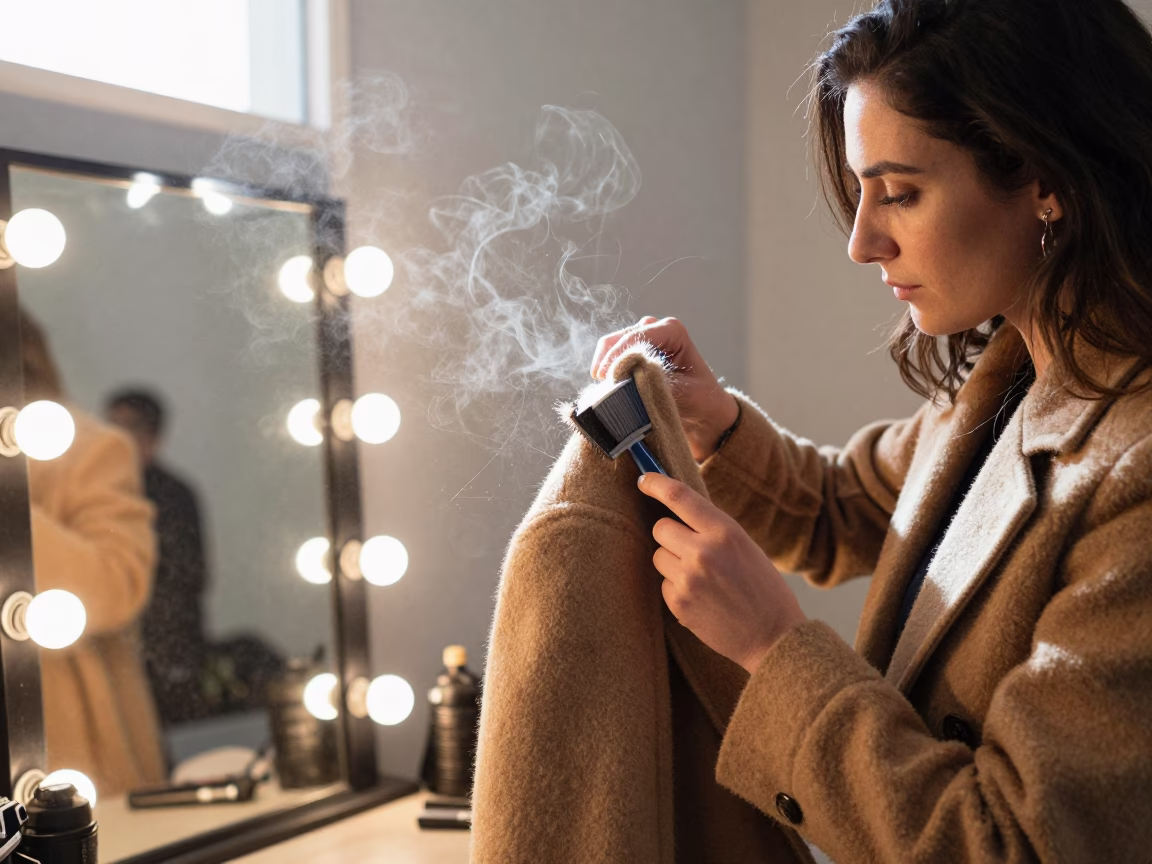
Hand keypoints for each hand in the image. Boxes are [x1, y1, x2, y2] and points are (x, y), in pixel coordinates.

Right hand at [589, 316, 738, 460]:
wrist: (704, 410)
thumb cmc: (700, 399)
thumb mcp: (682, 392)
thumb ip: (655, 383)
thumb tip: (627, 382)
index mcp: (672, 330)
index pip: (636, 336)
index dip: (618, 355)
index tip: (605, 376)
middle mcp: (655, 329)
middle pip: (619, 339)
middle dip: (609, 362)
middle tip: (604, 387)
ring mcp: (642, 339)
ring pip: (610, 347)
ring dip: (606, 368)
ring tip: (607, 390)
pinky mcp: (633, 353)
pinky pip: (611, 358)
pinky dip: (608, 372)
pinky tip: (609, 388)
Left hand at [637, 471, 805, 673]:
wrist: (774, 636)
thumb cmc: (763, 588)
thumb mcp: (745, 546)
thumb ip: (712, 529)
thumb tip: (676, 510)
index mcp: (725, 531)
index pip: (679, 496)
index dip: (656, 483)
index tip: (644, 479)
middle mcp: (703, 552)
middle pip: (660, 527)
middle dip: (670, 534)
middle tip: (689, 548)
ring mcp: (688, 579)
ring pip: (659, 555)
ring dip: (672, 562)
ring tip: (702, 578)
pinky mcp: (678, 603)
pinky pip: (664, 583)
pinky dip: (677, 588)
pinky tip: (702, 599)